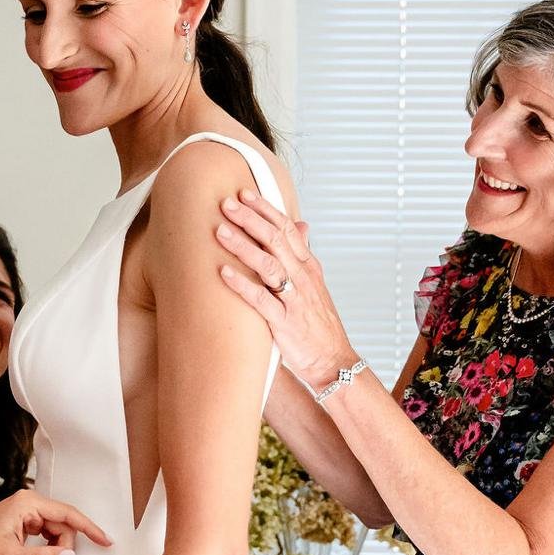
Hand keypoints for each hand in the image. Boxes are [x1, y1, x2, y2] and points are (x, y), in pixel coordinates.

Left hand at [0, 492, 104, 554]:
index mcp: (28, 503)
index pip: (67, 514)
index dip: (89, 528)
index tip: (105, 541)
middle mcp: (29, 503)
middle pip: (63, 526)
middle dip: (62, 553)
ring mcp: (27, 513)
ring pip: (55, 533)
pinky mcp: (23, 523)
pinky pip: (46, 536)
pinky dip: (46, 554)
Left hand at [213, 186, 354, 400]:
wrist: (334, 361)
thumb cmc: (319, 323)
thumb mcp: (315, 284)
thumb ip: (304, 254)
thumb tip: (301, 224)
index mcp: (308, 266)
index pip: (287, 228)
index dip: (265, 209)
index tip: (244, 193)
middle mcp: (303, 277)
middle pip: (275, 239)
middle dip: (249, 219)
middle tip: (226, 203)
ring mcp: (295, 299)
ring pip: (268, 264)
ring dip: (242, 245)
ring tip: (219, 231)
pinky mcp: (285, 323)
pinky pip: (261, 300)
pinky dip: (242, 284)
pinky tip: (223, 272)